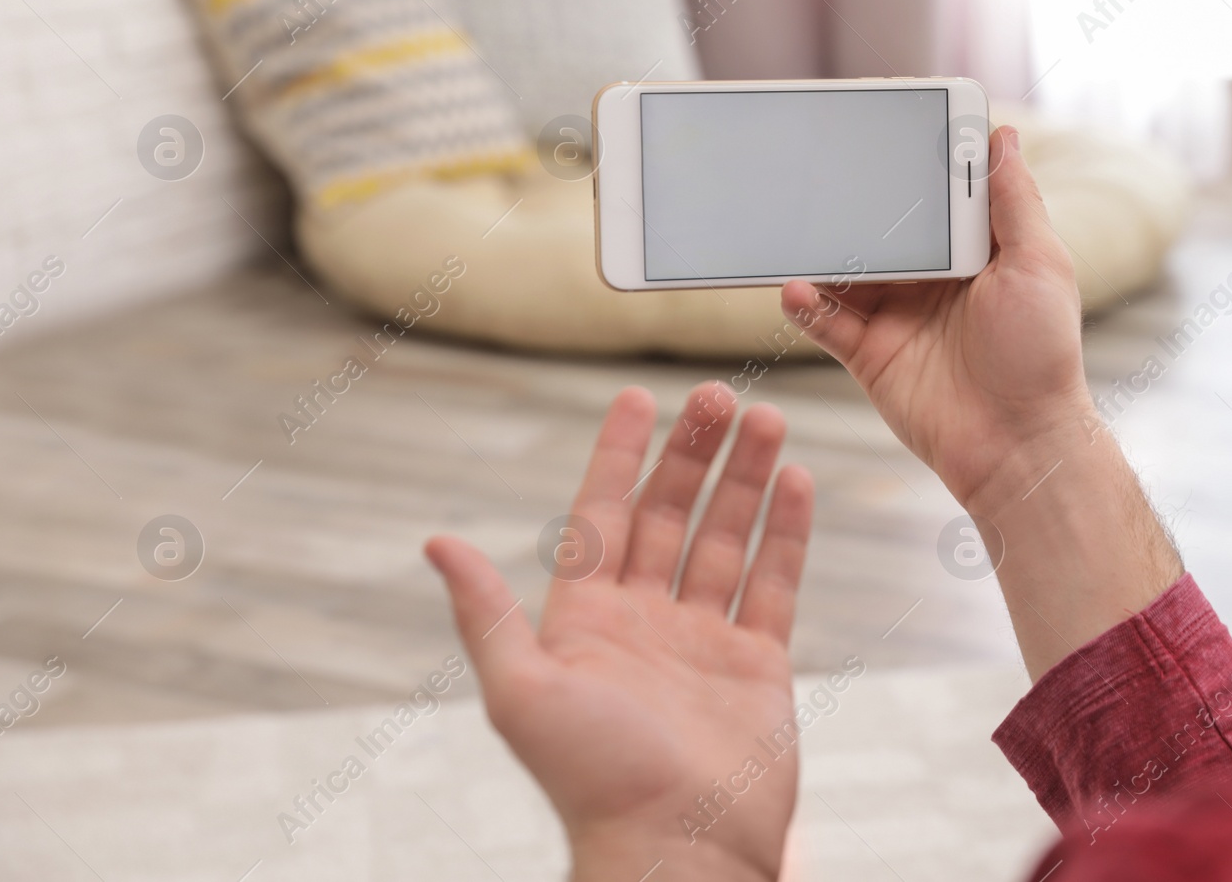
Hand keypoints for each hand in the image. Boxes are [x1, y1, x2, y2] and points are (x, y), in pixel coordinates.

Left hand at [426, 383, 811, 881]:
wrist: (678, 849)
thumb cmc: (593, 780)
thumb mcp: (521, 689)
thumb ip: (486, 611)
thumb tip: (436, 542)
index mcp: (585, 620)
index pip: (602, 515)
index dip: (619, 454)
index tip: (638, 398)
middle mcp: (643, 620)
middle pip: (670, 515)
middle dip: (694, 453)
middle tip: (720, 396)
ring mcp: (701, 639)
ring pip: (726, 538)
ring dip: (746, 479)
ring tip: (767, 420)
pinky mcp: (754, 664)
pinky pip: (773, 583)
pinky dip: (787, 533)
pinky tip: (796, 483)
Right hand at [780, 126, 1091, 507]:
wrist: (1015, 444)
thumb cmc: (1040, 356)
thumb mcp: (1038, 265)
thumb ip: (1014, 202)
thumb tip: (1002, 136)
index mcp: (974, 253)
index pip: (936, 199)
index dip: (914, 168)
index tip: (886, 128)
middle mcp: (931, 280)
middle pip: (882, 231)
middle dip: (855, 205)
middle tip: (822, 172)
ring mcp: (896, 316)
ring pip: (846, 271)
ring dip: (821, 252)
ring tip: (797, 227)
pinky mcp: (868, 353)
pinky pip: (826, 321)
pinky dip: (804, 304)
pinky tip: (792, 287)